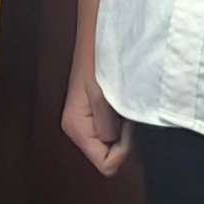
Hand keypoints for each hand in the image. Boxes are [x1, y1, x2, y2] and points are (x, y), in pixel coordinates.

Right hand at [62, 32, 132, 177]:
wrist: (94, 39)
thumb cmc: (96, 64)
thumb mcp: (102, 95)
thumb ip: (107, 123)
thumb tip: (114, 142)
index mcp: (77, 129)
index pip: (106, 163)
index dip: (122, 149)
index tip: (126, 125)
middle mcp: (78, 130)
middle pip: (107, 155)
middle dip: (122, 139)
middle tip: (125, 113)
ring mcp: (84, 124)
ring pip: (110, 144)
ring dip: (122, 129)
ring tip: (122, 105)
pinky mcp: (92, 115)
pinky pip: (110, 132)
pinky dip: (120, 122)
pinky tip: (120, 104)